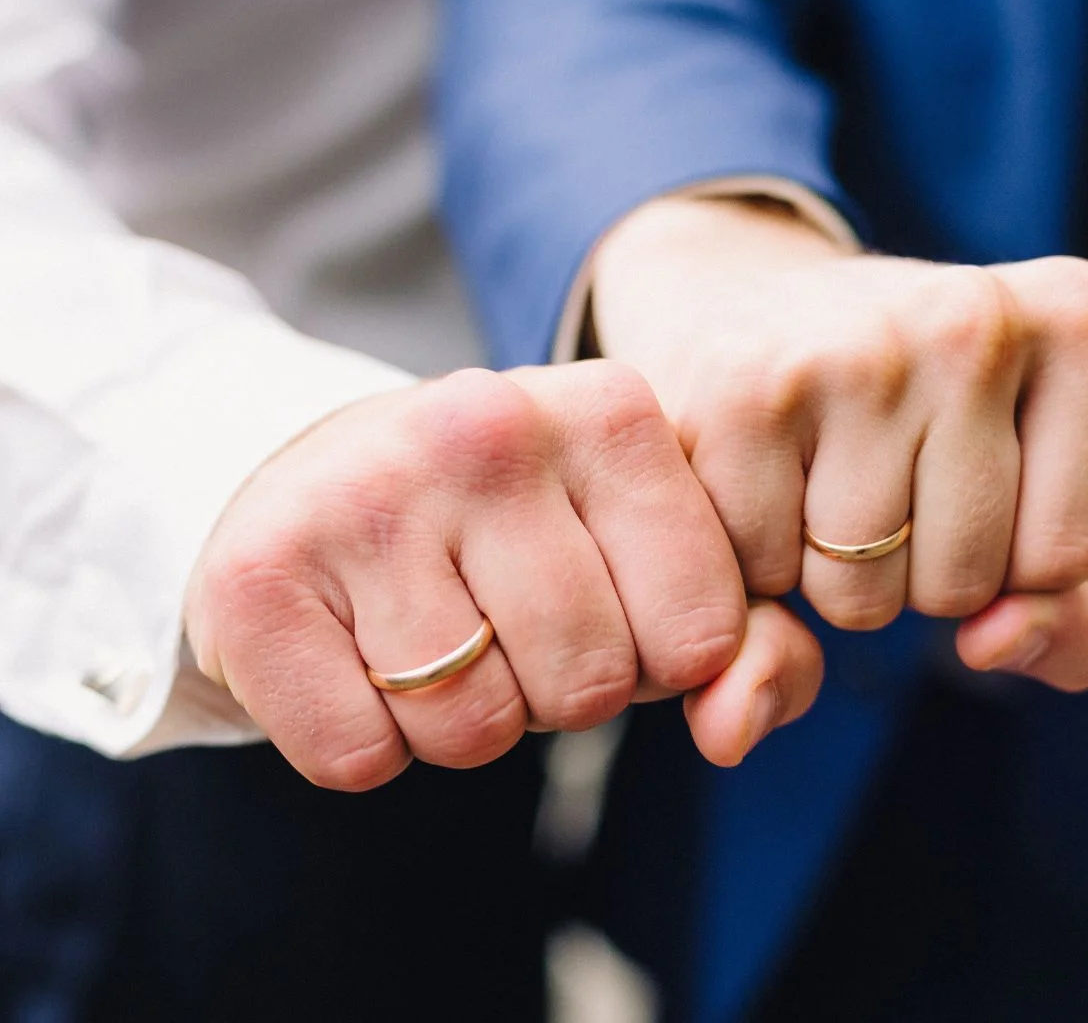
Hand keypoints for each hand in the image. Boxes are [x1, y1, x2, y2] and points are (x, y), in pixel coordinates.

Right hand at [184, 362, 822, 787]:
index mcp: (611, 410)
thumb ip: (748, 645)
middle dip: (554, 693)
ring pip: (474, 731)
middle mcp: (489, 425)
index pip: (703, 633)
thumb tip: (734, 729)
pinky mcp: (261, 570)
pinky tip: (350, 654)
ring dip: (458, 723)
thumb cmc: (511, 534)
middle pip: (589, 687)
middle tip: (497, 619)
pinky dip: (365, 743)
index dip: (655, 659)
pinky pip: (360, 756)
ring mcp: (368, 489)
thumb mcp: (647, 560)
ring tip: (425, 630)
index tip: (601, 603)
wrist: (318, 483)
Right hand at [591, 196, 1087, 690]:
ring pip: (857, 596)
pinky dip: (750, 561)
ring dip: (825, 576)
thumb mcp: (1025, 500)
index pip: (1064, 559)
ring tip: (807, 474)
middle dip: (907, 569)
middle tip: (868, 470)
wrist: (731, 309)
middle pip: (958, 584)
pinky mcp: (741, 395)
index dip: (1001, 560)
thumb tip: (988, 647)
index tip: (958, 470)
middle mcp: (972, 315)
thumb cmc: (901, 417)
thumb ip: (1074, 623)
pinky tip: (749, 475)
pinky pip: (763, 579)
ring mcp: (851, 350)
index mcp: (1076, 320)